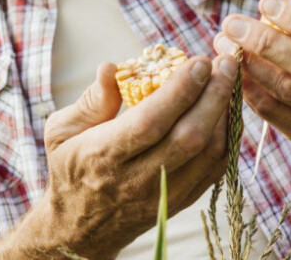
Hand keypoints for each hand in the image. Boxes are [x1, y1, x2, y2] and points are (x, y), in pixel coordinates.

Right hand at [0, 55, 237, 259]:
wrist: (80, 228)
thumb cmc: (71, 167)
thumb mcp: (62, 132)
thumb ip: (90, 101)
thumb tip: (110, 68)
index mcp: (103, 156)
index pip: (150, 122)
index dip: (180, 91)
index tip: (199, 61)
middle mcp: (136, 180)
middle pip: (188, 138)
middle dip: (214, 96)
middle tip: (226, 64)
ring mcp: (163, 195)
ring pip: (208, 154)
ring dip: (225, 114)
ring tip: (228, 80)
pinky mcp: (181, 201)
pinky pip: (215, 168)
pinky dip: (227, 137)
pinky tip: (226, 109)